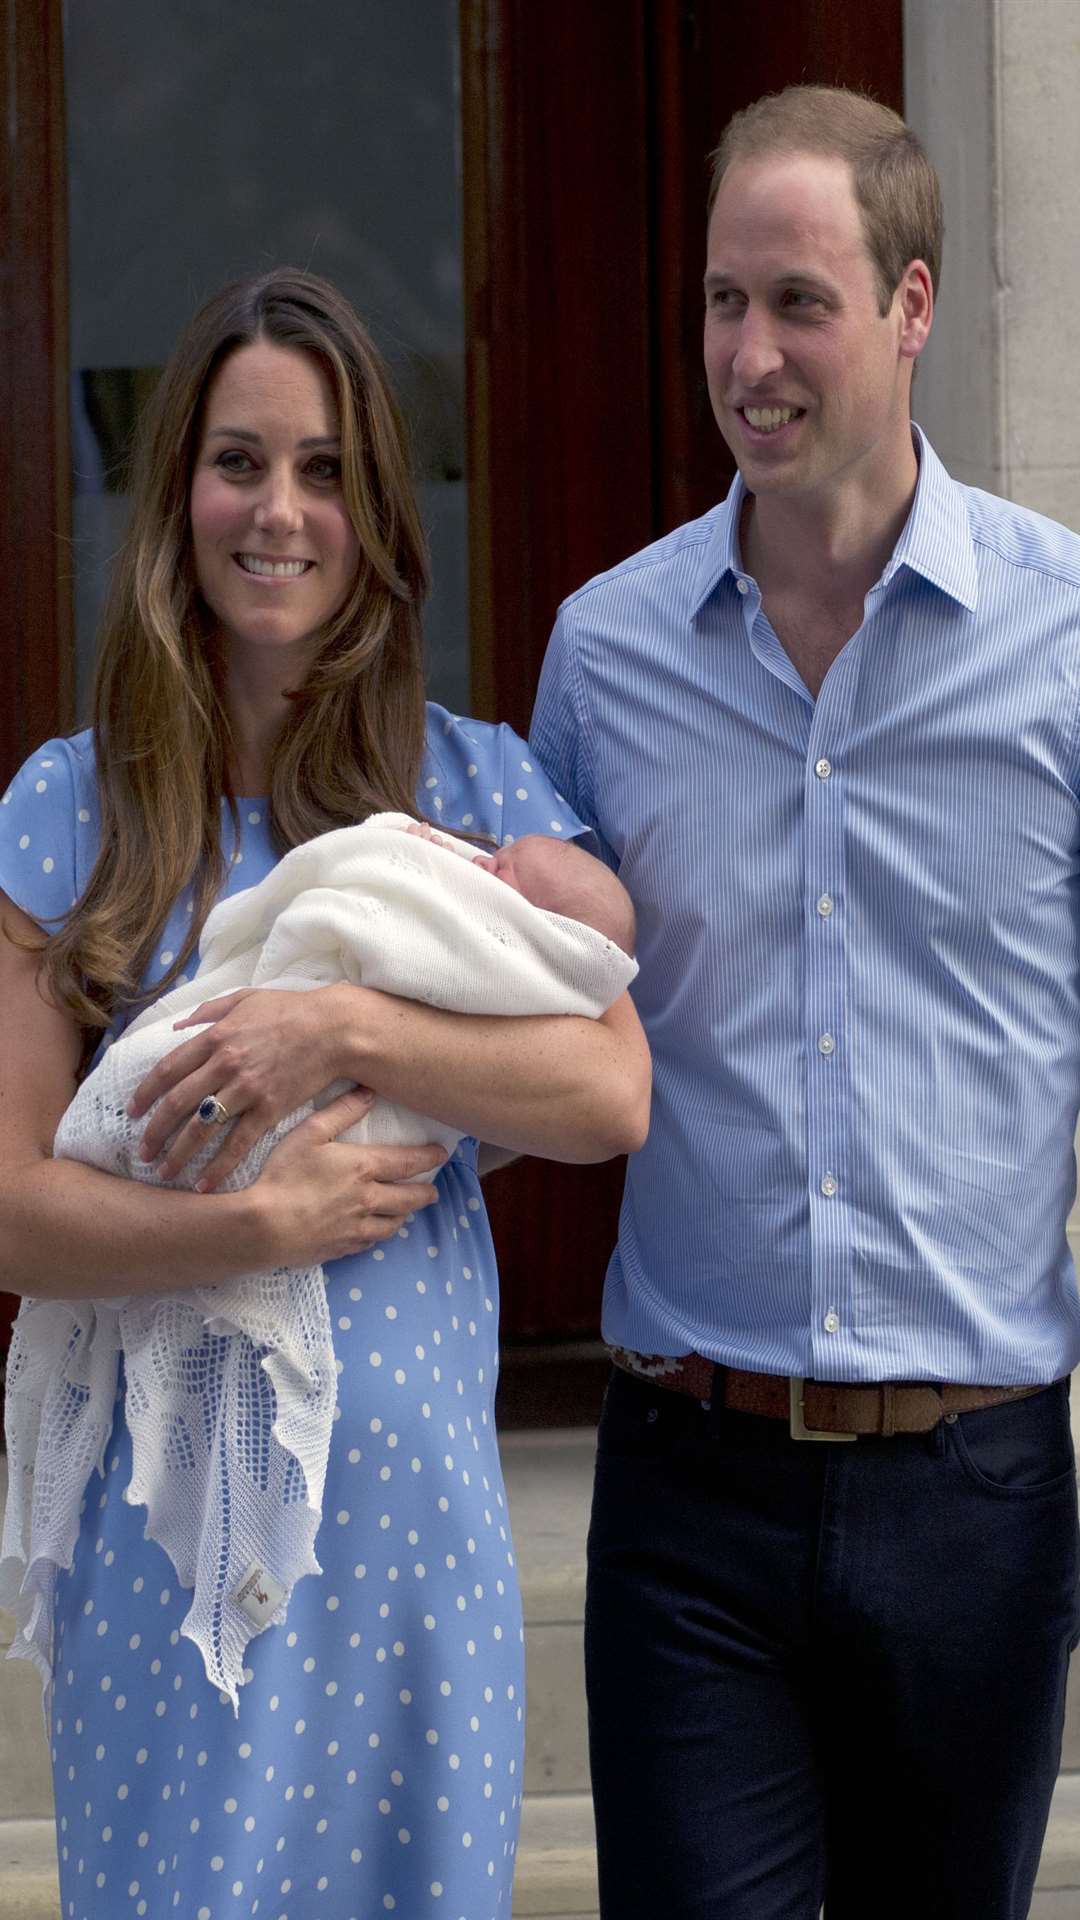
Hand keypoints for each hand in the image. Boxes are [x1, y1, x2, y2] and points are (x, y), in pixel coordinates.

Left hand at [129, 985, 353, 1190]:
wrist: (334, 1029)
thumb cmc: (291, 1010)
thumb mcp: (245, 998)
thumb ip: (209, 1011)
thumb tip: (177, 1024)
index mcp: (215, 1037)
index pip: (167, 1070)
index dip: (145, 1093)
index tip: (132, 1112)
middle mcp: (225, 1065)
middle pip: (176, 1104)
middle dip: (154, 1132)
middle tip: (140, 1152)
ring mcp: (246, 1089)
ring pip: (201, 1129)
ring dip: (178, 1154)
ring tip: (164, 1172)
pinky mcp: (269, 1109)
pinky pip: (238, 1144)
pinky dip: (219, 1167)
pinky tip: (205, 1185)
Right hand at [257, 1088, 447, 1265]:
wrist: (265, 1226)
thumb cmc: (284, 1175)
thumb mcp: (309, 1133)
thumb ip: (341, 1112)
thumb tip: (369, 1092)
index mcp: (364, 1167)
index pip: (409, 1162)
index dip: (429, 1158)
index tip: (442, 1155)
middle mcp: (370, 1198)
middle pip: (410, 1198)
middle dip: (425, 1193)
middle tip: (433, 1191)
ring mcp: (358, 1226)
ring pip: (394, 1223)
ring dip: (404, 1215)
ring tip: (405, 1211)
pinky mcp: (344, 1247)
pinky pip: (371, 1241)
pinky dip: (378, 1234)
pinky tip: (375, 1230)